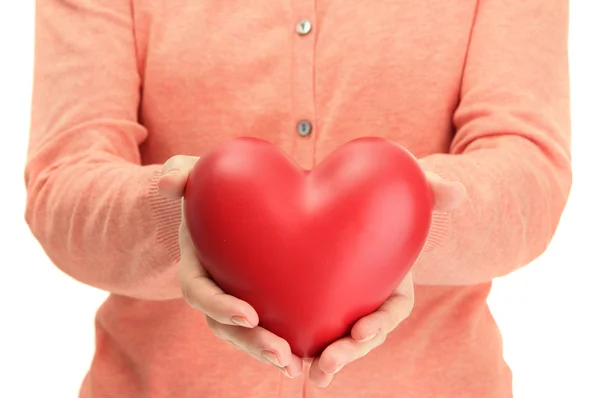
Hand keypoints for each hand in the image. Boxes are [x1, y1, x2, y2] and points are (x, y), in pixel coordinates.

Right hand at [157, 155, 302, 377]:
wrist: (226, 200)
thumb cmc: (210, 187)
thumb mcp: (193, 173)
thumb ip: (180, 173)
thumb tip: (168, 183)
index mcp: (196, 264)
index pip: (200, 292)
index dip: (219, 306)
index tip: (248, 313)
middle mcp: (213, 288)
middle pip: (225, 325)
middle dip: (251, 342)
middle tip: (280, 354)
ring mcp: (235, 297)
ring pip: (247, 334)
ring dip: (270, 352)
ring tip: (296, 365)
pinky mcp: (259, 299)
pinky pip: (269, 325)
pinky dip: (287, 340)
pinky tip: (313, 353)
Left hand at [308, 172, 466, 386]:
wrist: (350, 204)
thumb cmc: (381, 200)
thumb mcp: (406, 191)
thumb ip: (429, 190)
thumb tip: (458, 193)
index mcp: (394, 283)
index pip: (393, 309)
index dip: (380, 322)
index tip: (362, 331)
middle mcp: (371, 301)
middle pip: (364, 334)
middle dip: (348, 351)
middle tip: (330, 362)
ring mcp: (345, 306)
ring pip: (337, 341)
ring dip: (326, 359)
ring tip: (312, 373)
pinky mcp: (318, 304)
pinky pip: (310, 328)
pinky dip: (298, 345)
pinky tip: (283, 358)